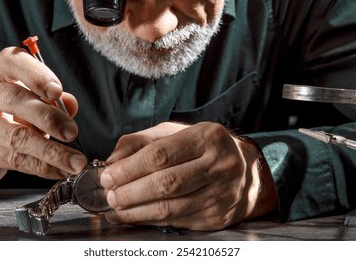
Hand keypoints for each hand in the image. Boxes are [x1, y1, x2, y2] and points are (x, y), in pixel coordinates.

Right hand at [0, 47, 86, 191]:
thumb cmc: (2, 116)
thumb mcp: (25, 103)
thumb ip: (49, 101)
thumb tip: (70, 104)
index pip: (12, 62)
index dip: (37, 75)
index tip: (57, 92)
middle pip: (14, 100)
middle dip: (49, 117)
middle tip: (72, 132)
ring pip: (16, 137)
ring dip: (52, 151)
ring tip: (75, 161)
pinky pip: (13, 160)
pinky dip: (42, 167)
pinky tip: (60, 170)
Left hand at [100, 121, 277, 229]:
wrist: (247, 172)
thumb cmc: (205, 148)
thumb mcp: (176, 132)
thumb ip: (142, 141)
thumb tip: (113, 160)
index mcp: (207, 138)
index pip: (161, 155)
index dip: (130, 168)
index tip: (108, 175)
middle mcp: (219, 165)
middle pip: (166, 184)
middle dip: (130, 192)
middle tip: (110, 195)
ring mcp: (221, 194)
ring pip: (170, 208)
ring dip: (136, 211)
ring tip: (116, 208)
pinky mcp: (217, 217)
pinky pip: (177, 222)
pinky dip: (150, 220)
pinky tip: (134, 216)